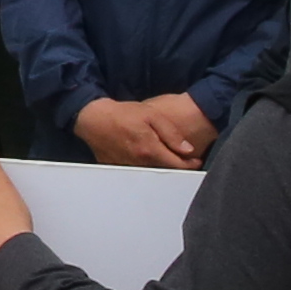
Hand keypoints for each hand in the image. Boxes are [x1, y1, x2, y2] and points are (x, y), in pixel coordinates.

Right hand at [77, 93, 212, 169]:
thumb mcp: (152, 115)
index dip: (190, 165)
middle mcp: (140, 164)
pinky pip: (138, 174)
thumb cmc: (123, 114)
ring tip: (165, 158)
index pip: (177, 166)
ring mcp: (129, 169)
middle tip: (184, 160)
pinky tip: (146, 159)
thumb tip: (188, 149)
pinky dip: (146, 169)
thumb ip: (171, 133)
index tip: (196, 161)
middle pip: (166, 173)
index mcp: (150, 150)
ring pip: (152, 175)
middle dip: (177, 168)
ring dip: (162, 169)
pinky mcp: (118, 169)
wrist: (94, 119)